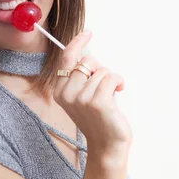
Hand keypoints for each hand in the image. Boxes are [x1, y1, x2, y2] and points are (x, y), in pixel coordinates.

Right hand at [54, 31, 132, 152]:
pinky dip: (118, 82)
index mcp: (60, 91)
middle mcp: (67, 94)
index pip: (66, 59)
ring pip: (102, 71)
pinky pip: (111, 77)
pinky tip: (118, 92)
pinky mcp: (98, 102)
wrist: (106, 145)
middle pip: (88, 62)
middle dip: (100, 69)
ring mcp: (82, 98)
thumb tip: (89, 57)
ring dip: (110, 79)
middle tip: (104, 85)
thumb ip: (81, 78)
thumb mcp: (82, 97)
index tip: (87, 33)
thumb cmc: (98, 120)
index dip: (77, 43)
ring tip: (110, 95)